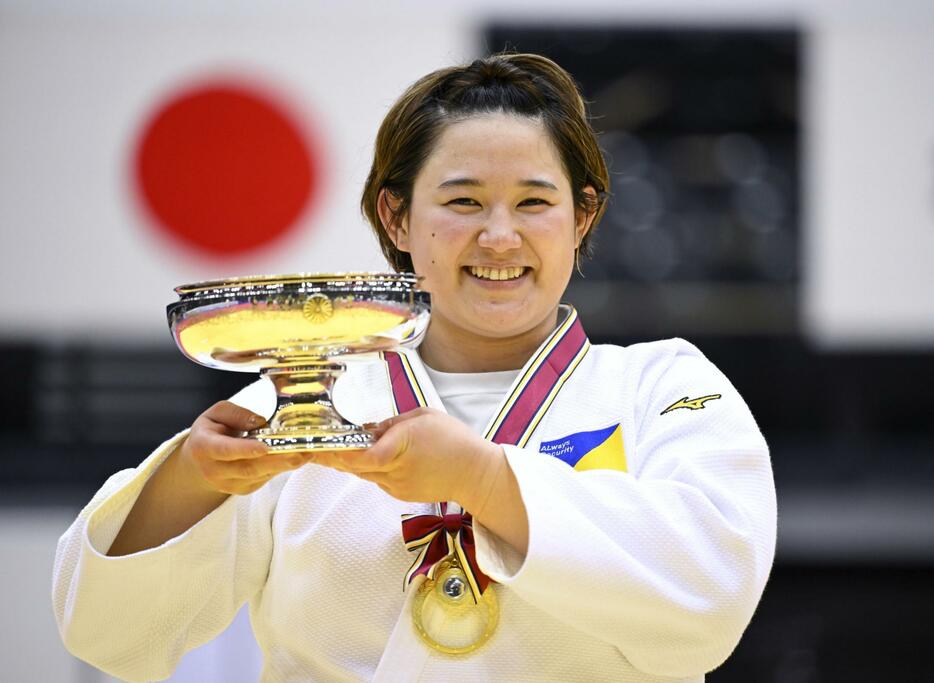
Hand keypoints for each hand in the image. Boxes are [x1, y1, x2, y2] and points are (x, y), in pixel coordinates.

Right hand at [178, 401, 360, 494]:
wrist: (199, 462)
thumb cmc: (210, 431)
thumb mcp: (215, 414)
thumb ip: (236, 413)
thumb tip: (259, 421)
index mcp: (204, 448)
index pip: (225, 450)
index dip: (245, 449)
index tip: (265, 447)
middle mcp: (215, 471)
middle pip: (248, 468)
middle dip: (277, 461)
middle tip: (302, 452)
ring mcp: (229, 484)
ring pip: (259, 476)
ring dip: (285, 465)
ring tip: (308, 453)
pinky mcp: (243, 490)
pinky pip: (264, 479)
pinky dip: (282, 468)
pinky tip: (297, 458)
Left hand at [306, 407, 503, 508]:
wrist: (476, 474)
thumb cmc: (454, 440)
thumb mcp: (424, 416)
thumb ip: (393, 422)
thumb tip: (369, 428)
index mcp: (403, 445)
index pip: (364, 456)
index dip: (341, 453)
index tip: (325, 445)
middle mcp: (397, 469)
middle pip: (356, 466)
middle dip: (336, 456)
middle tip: (317, 446)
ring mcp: (398, 485)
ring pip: (364, 474)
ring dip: (352, 462)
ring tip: (336, 449)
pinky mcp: (401, 494)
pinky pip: (378, 480)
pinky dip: (371, 469)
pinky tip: (371, 457)